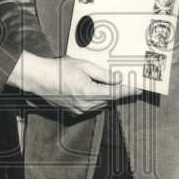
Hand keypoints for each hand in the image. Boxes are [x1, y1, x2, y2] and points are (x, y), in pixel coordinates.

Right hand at [16, 52, 139, 114]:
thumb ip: (104, 74)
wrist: (39, 79)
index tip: (139, 89)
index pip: (115, 93)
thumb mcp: (84, 66)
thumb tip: (118, 78)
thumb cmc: (59, 70)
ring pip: (101, 104)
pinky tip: (89, 88)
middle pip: (109, 99)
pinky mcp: (74, 112)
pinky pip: (91, 106)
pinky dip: (95, 98)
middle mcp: (86, 105)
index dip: (128, 91)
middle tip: (123, 80)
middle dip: (116, 90)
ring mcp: (80, 111)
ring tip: (101, 81)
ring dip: (105, 94)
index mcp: (89, 93)